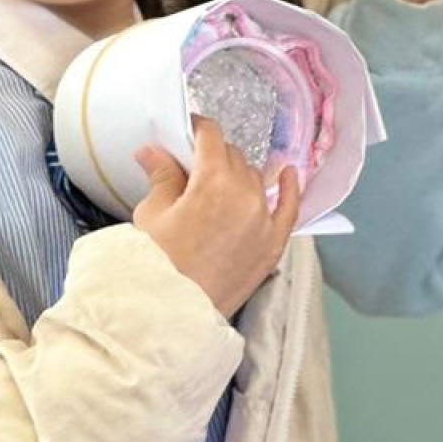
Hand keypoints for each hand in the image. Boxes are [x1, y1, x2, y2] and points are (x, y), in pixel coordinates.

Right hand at [132, 115, 300, 317]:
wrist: (169, 312)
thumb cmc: (155, 263)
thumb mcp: (152, 213)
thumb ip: (161, 176)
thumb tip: (154, 149)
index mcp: (213, 181)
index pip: (211, 138)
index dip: (198, 129)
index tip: (190, 130)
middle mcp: (245, 195)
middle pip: (233, 157)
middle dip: (214, 156)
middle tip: (194, 165)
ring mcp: (263, 220)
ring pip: (256, 179)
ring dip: (239, 174)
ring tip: (221, 180)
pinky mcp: (272, 245)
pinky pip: (289, 209)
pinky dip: (290, 189)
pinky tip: (289, 172)